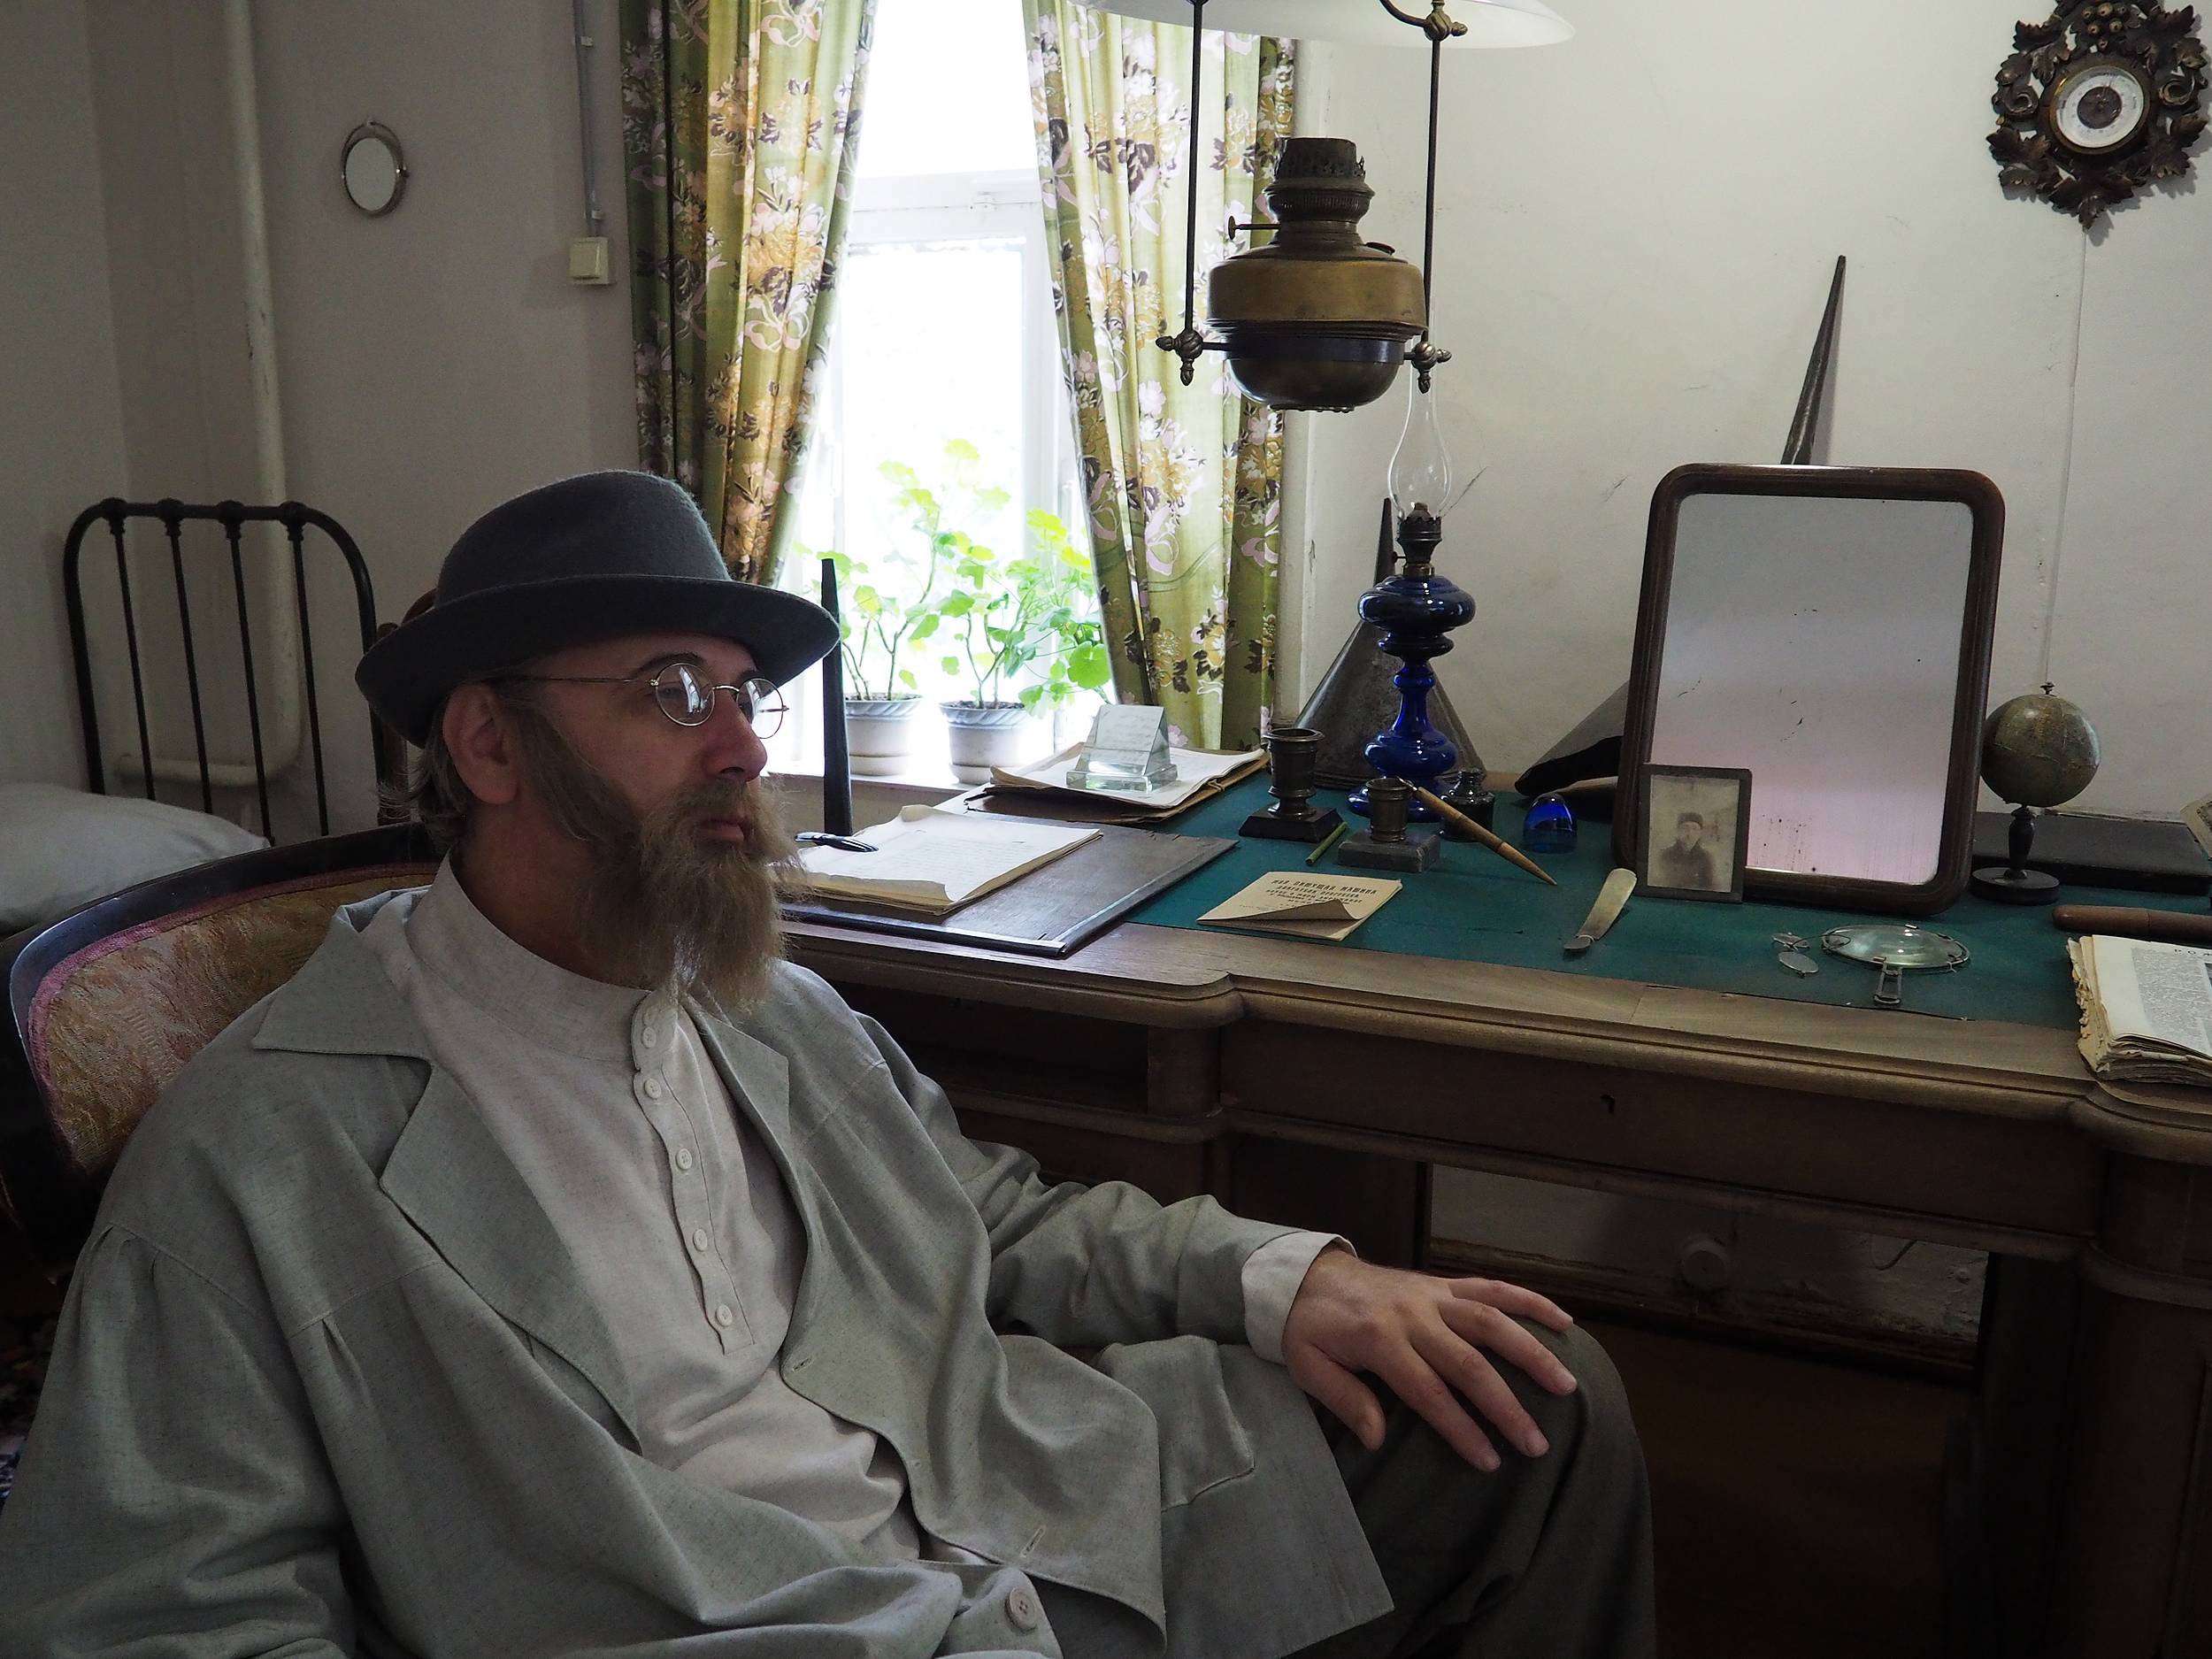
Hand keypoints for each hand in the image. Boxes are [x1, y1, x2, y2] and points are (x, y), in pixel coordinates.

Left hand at [1281, 1248, 1578, 1472]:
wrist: (1305, 1273)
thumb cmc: (1307, 1328)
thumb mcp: (1307, 1367)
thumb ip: (1344, 1400)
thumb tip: (1377, 1439)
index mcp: (1378, 1341)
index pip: (1428, 1391)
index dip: (1460, 1428)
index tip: (1489, 1461)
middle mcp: (1413, 1315)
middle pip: (1468, 1362)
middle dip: (1505, 1406)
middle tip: (1537, 1444)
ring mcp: (1432, 1295)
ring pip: (1491, 1319)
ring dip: (1531, 1351)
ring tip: (1566, 1385)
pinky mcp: (1441, 1283)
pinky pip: (1490, 1287)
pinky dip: (1528, 1301)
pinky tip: (1562, 1320)